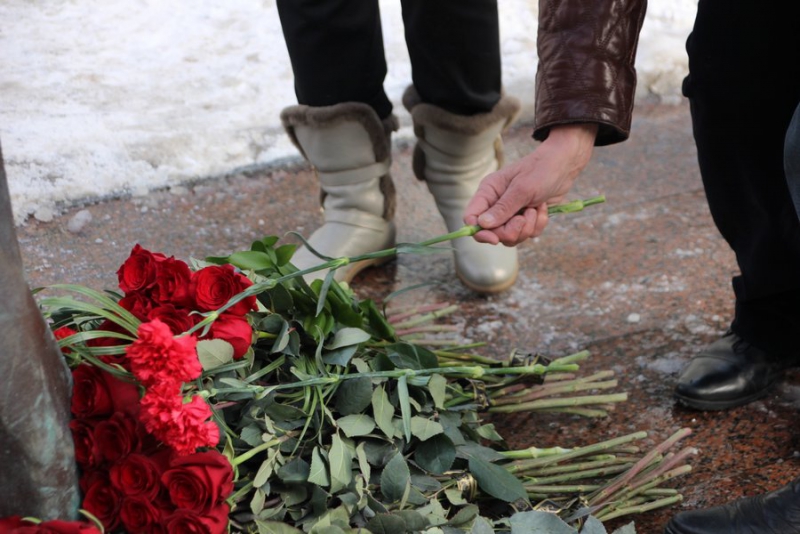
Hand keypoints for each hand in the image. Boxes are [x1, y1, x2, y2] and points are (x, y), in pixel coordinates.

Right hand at [464, 123, 597, 245]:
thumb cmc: (541, 170)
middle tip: (525, 217)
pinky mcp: (525, 219)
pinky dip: (537, 224)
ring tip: (535, 209)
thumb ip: (503, 208)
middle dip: (511, 230)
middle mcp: (496, 204)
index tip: (494, 238)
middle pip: (493, 232)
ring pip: (510, 236)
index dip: (479, 231)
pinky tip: (543, 208)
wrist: (564, 166)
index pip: (472, 217)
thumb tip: (482, 224)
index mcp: (488, 192)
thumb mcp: (522, 189)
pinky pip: (527, 234)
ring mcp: (510, 213)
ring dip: (527, 227)